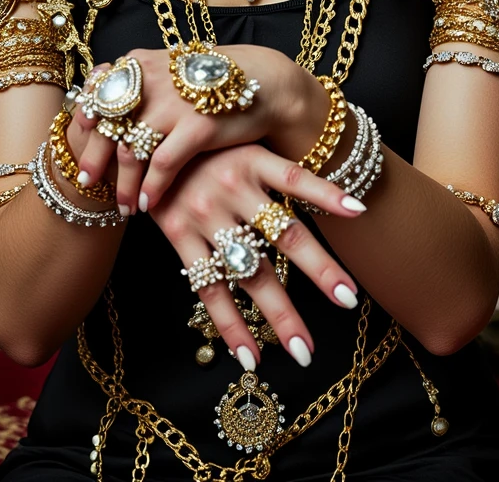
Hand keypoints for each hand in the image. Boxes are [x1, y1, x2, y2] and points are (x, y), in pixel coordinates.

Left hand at [71, 46, 327, 214]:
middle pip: (107, 126)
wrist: (265, 83)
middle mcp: (151, 80)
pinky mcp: (196, 126)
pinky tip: (148, 204)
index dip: (84, 120)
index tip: (77, 143)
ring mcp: (173, 104)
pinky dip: (151, 187)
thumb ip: (138, 82)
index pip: (97, 92)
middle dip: (94, 159)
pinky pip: (162, 165)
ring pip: (131, 151)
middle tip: (84, 185)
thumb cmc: (213, 81)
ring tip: (122, 206)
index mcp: (140, 63)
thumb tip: (98, 103)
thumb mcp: (172, 69)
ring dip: (123, 184)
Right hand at [149, 143, 365, 367]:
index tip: (359, 211)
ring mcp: (204, 213)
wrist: (138, 143)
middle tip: (348, 299)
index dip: (327, 193)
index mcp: (251, 159)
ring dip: (279, 313)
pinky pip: (209, 288)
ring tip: (303, 350)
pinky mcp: (178, 235)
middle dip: (318, 270)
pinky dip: (230, 324)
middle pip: (283, 234)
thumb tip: (329, 194)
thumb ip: (274, 169)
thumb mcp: (238, 144)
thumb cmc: (201, 147)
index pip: (296, 178)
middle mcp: (230, 185)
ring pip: (250, 272)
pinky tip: (251, 355)